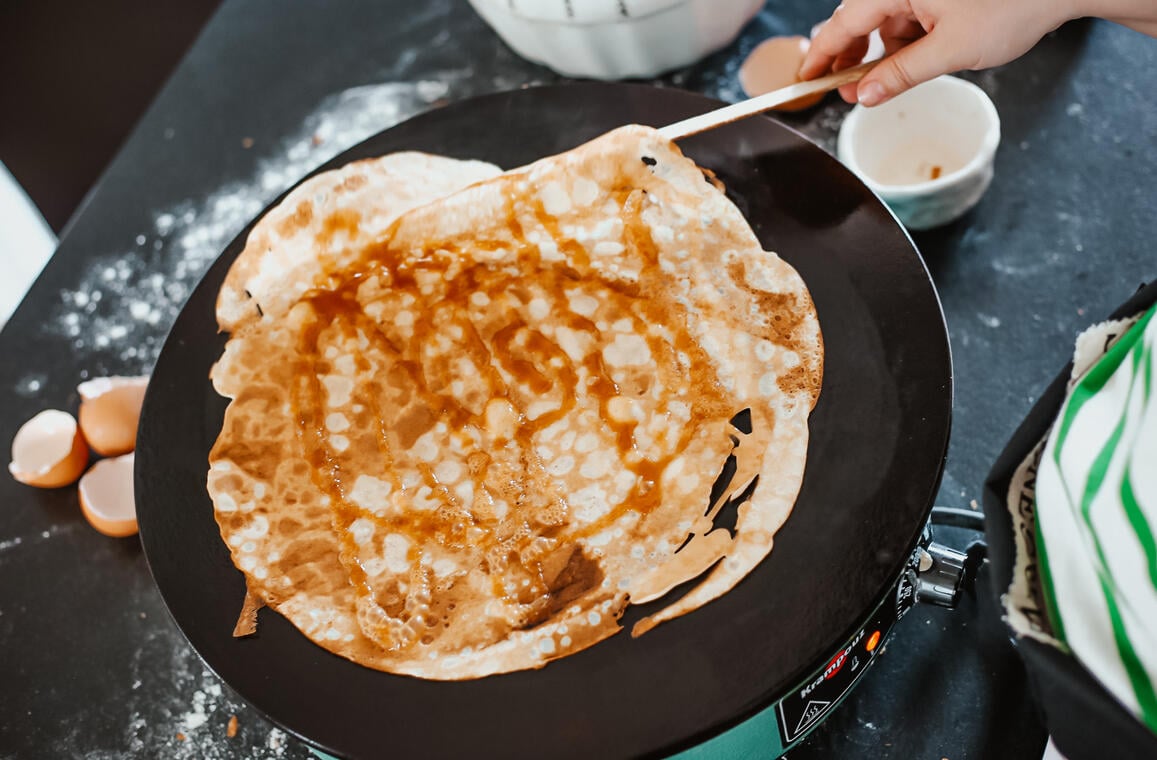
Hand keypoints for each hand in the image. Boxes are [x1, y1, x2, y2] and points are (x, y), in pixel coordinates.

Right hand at [799, 0, 1077, 105]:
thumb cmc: (1014, 5)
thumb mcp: (950, 51)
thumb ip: (900, 74)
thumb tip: (864, 96)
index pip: (843, 23)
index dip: (821, 55)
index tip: (806, 80)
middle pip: (859, 17)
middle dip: (852, 55)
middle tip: (847, 90)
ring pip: (886, 17)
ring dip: (883, 50)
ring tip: (888, 80)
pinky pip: (909, 12)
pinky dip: (907, 37)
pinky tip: (916, 59)